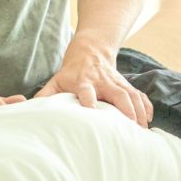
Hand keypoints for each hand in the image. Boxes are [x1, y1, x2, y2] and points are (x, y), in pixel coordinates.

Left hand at [34, 43, 151, 126]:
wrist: (90, 51)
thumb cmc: (70, 72)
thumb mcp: (56, 81)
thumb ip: (45, 96)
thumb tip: (31, 112)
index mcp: (83, 81)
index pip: (86, 90)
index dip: (88, 99)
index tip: (91, 109)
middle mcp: (102, 81)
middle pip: (118, 94)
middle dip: (125, 110)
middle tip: (131, 128)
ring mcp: (116, 82)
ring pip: (132, 95)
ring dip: (138, 112)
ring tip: (142, 130)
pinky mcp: (126, 84)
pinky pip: (140, 95)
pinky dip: (146, 106)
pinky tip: (149, 119)